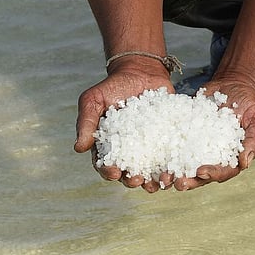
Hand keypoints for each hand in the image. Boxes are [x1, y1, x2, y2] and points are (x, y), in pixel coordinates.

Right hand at [74, 56, 174, 192]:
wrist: (141, 72)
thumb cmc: (113, 86)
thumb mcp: (94, 99)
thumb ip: (85, 122)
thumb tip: (78, 148)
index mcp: (109, 146)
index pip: (106, 165)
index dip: (108, 172)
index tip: (113, 172)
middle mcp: (130, 151)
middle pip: (129, 174)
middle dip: (132, 181)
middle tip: (137, 180)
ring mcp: (150, 147)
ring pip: (151, 171)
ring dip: (154, 181)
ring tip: (158, 183)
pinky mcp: (168, 140)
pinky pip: (171, 157)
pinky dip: (173, 167)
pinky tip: (176, 171)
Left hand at [173, 77, 254, 190]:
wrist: (233, 86)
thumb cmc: (250, 104)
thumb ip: (254, 141)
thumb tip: (245, 162)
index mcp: (232, 158)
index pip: (223, 171)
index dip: (212, 173)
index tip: (201, 171)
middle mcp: (213, 157)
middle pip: (200, 174)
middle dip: (189, 180)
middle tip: (177, 182)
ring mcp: (197, 147)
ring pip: (184, 164)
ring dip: (174, 172)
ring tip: (163, 175)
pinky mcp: (185, 135)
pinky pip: (174, 145)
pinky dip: (165, 151)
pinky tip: (155, 152)